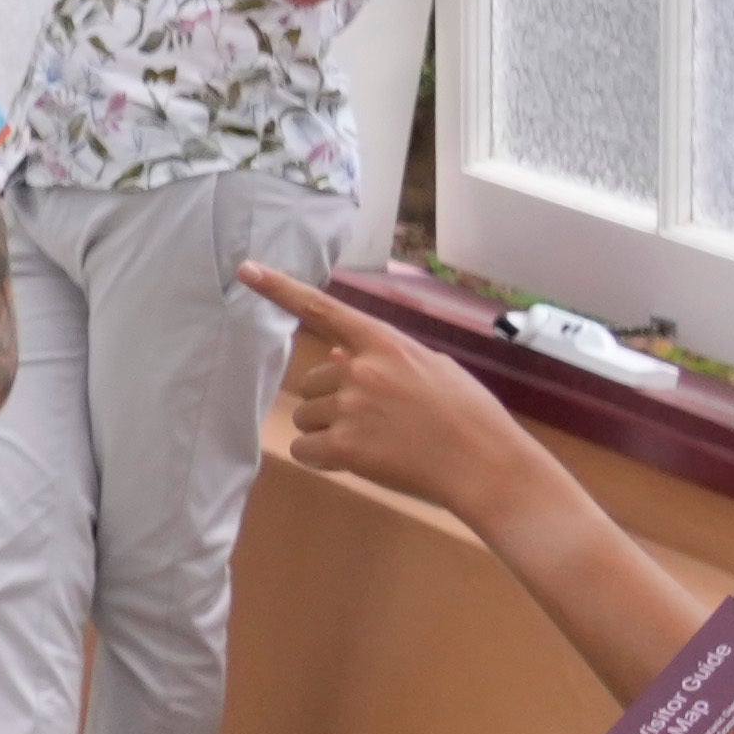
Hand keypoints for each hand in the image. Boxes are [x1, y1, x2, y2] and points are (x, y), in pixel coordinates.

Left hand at [236, 263, 563, 534]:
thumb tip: (336, 359)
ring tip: (377, 440)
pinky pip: (304, 449)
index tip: (247, 270)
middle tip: (376, 419)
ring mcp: (351, 407)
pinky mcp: (345, 446)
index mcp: (386, 343)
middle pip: (311, 382)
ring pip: (306, 417)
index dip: (281, 289)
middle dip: (332, 400)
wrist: (486, 463)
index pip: (324, 309)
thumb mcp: (433, 370)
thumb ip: (383, 359)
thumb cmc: (468, 415)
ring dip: (328, 431)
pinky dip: (321, 457)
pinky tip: (359, 460)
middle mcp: (362, 369)